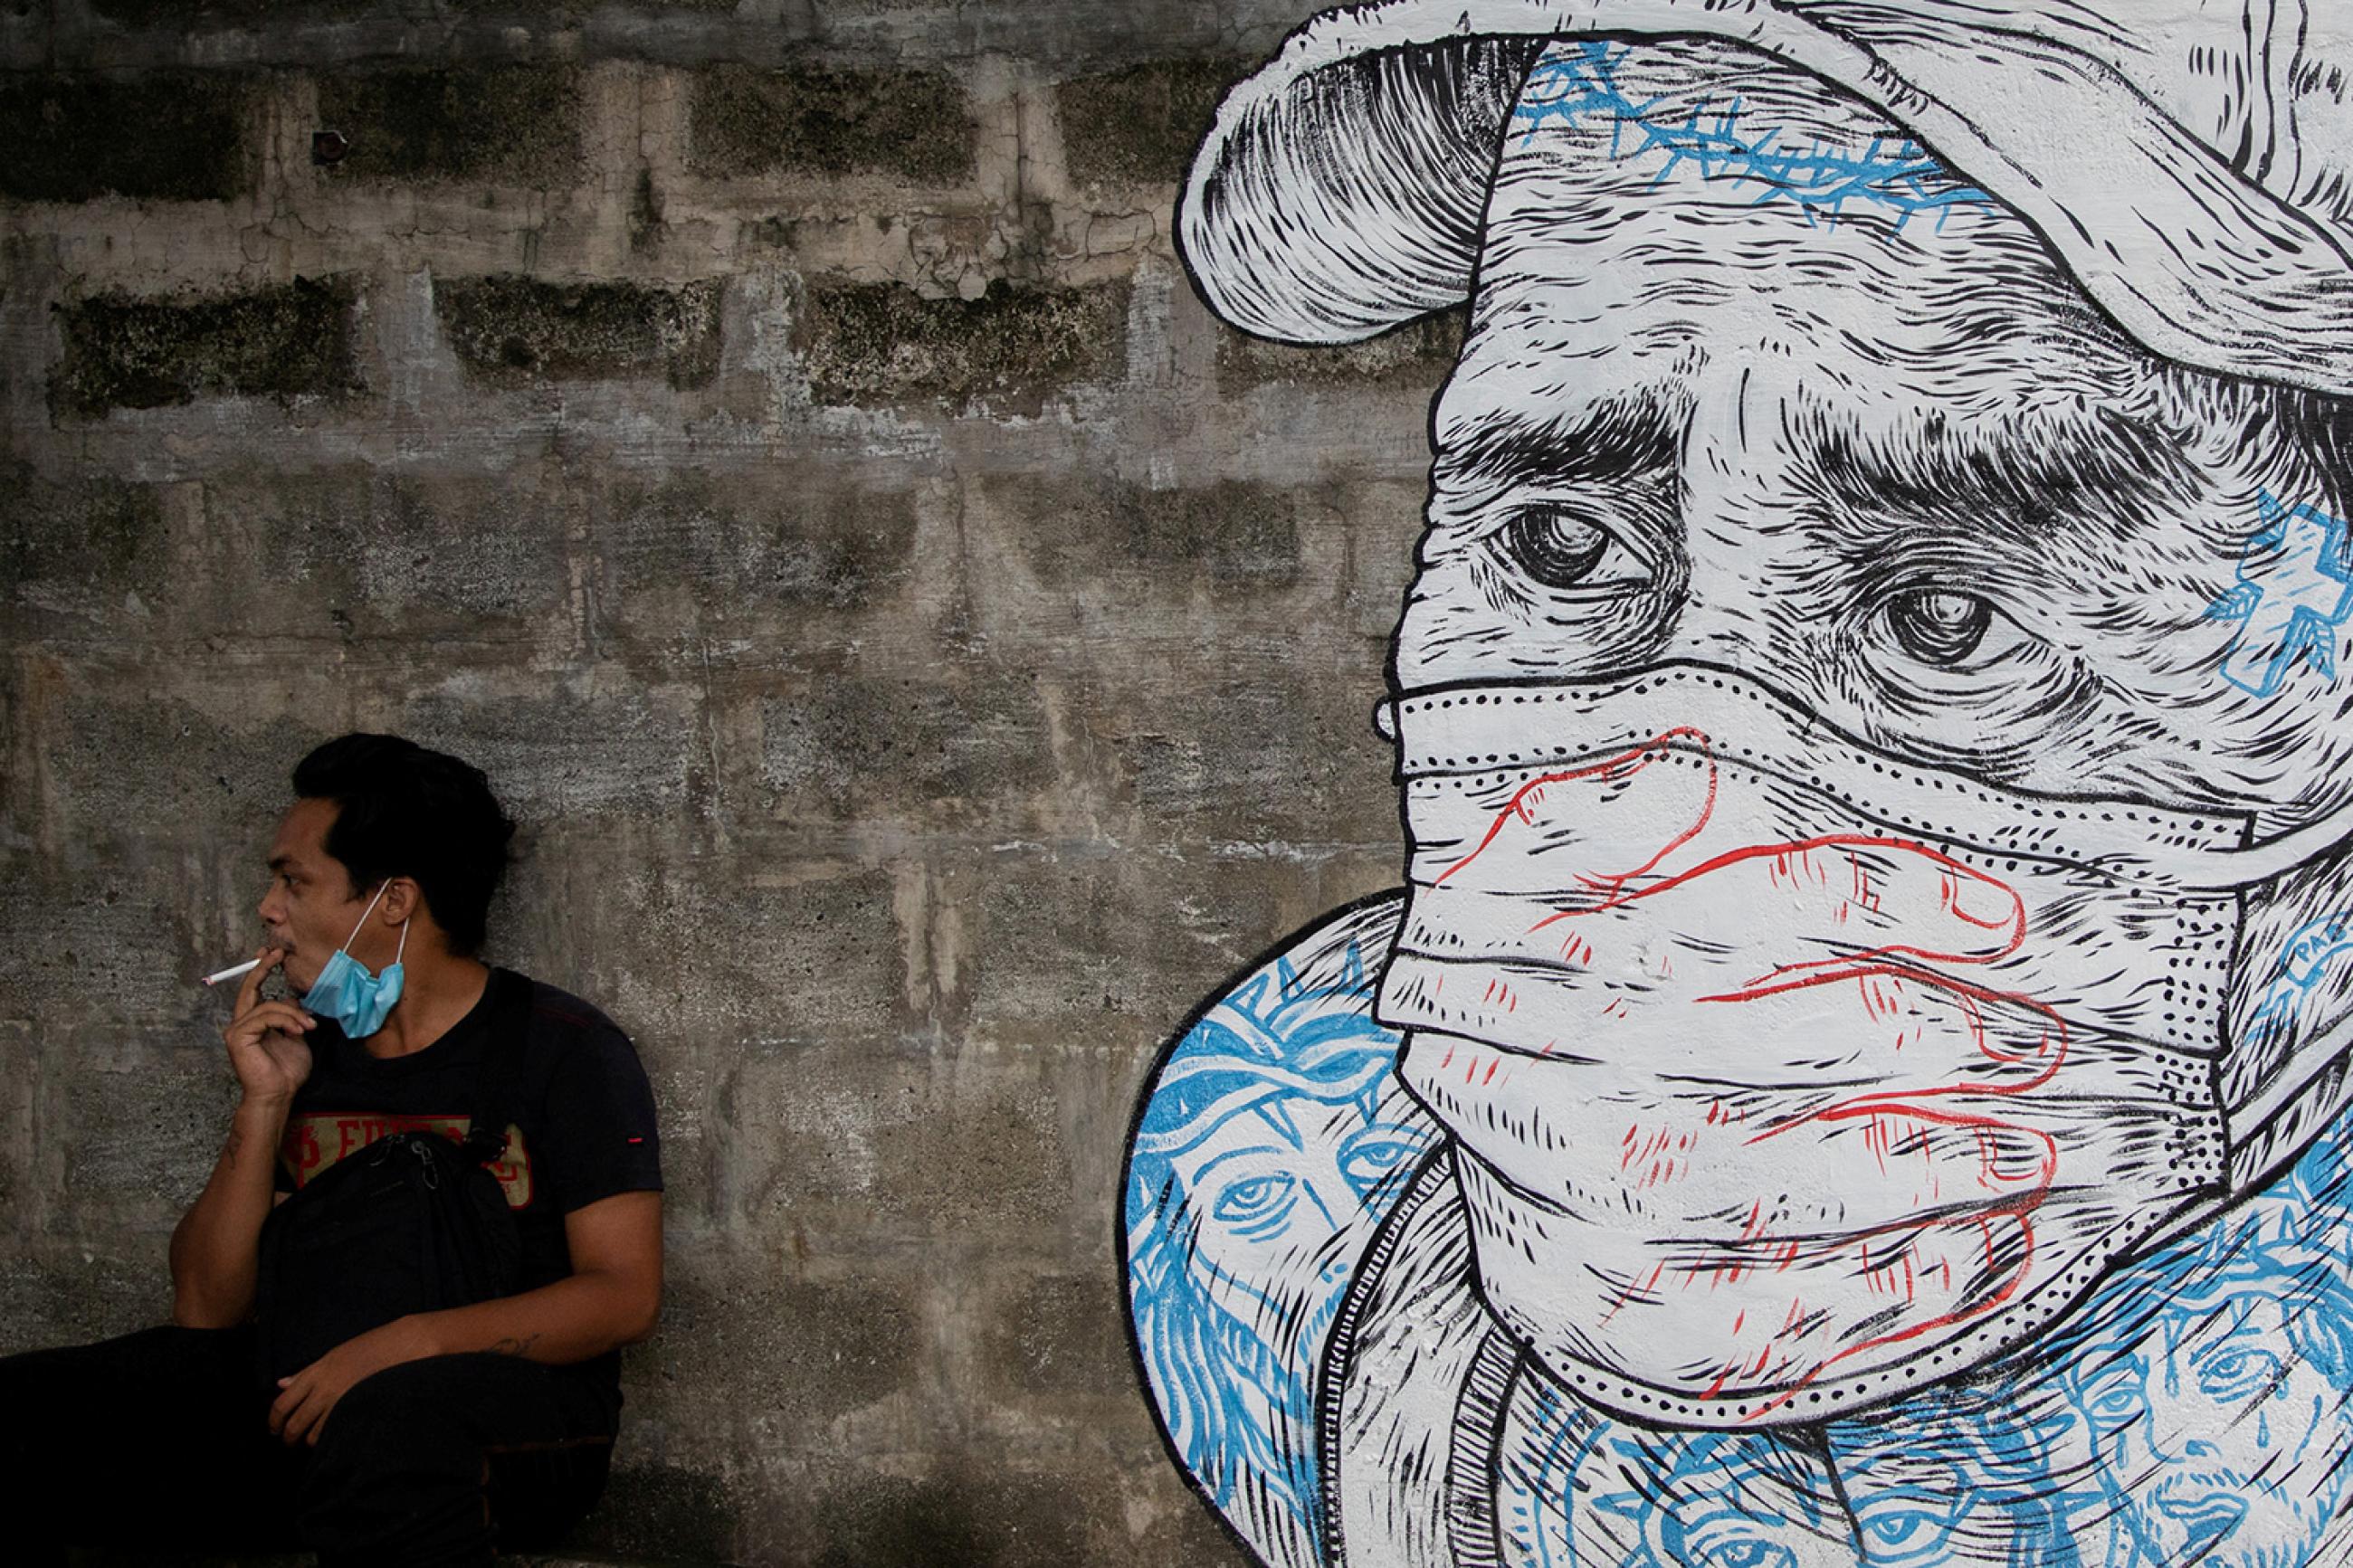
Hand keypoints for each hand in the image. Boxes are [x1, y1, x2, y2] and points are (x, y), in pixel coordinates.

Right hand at [222, 947, 313, 1103]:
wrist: (279, 1093)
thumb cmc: (287, 1070)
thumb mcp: (295, 1036)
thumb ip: (292, 1017)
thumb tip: (293, 998)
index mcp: (255, 1023)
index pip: (255, 991)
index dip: (262, 970)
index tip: (274, 953)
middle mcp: (242, 1023)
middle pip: (250, 988)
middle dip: (263, 967)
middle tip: (277, 951)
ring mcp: (237, 1030)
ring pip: (268, 1005)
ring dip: (293, 1014)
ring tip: (307, 1027)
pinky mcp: (238, 1036)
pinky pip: (265, 1017)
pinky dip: (286, 1021)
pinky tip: (298, 1031)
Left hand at [268, 1316, 435, 1445]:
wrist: (405, 1345)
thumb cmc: (370, 1347)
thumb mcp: (334, 1355)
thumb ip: (307, 1373)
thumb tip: (281, 1385)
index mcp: (317, 1372)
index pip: (282, 1403)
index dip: (273, 1421)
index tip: (275, 1428)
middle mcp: (325, 1389)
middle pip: (293, 1424)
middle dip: (288, 1439)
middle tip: (289, 1442)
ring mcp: (341, 1402)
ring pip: (312, 1435)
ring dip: (308, 1441)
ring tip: (313, 1441)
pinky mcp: (356, 1411)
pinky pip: (333, 1435)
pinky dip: (328, 1440)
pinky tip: (332, 1437)